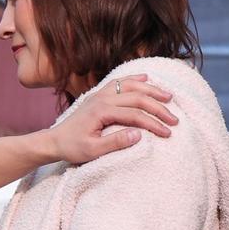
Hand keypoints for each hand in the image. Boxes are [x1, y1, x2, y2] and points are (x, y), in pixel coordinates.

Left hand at [49, 74, 177, 163]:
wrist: (54, 141)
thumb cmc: (72, 148)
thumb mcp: (93, 151)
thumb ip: (115, 143)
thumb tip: (139, 134)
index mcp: (101, 111)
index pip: (135, 115)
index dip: (154, 124)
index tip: (168, 133)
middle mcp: (101, 98)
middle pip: (137, 98)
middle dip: (159, 108)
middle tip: (175, 120)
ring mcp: (99, 95)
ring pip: (130, 86)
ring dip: (151, 90)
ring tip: (168, 97)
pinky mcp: (98, 96)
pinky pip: (119, 82)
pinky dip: (134, 79)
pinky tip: (146, 78)